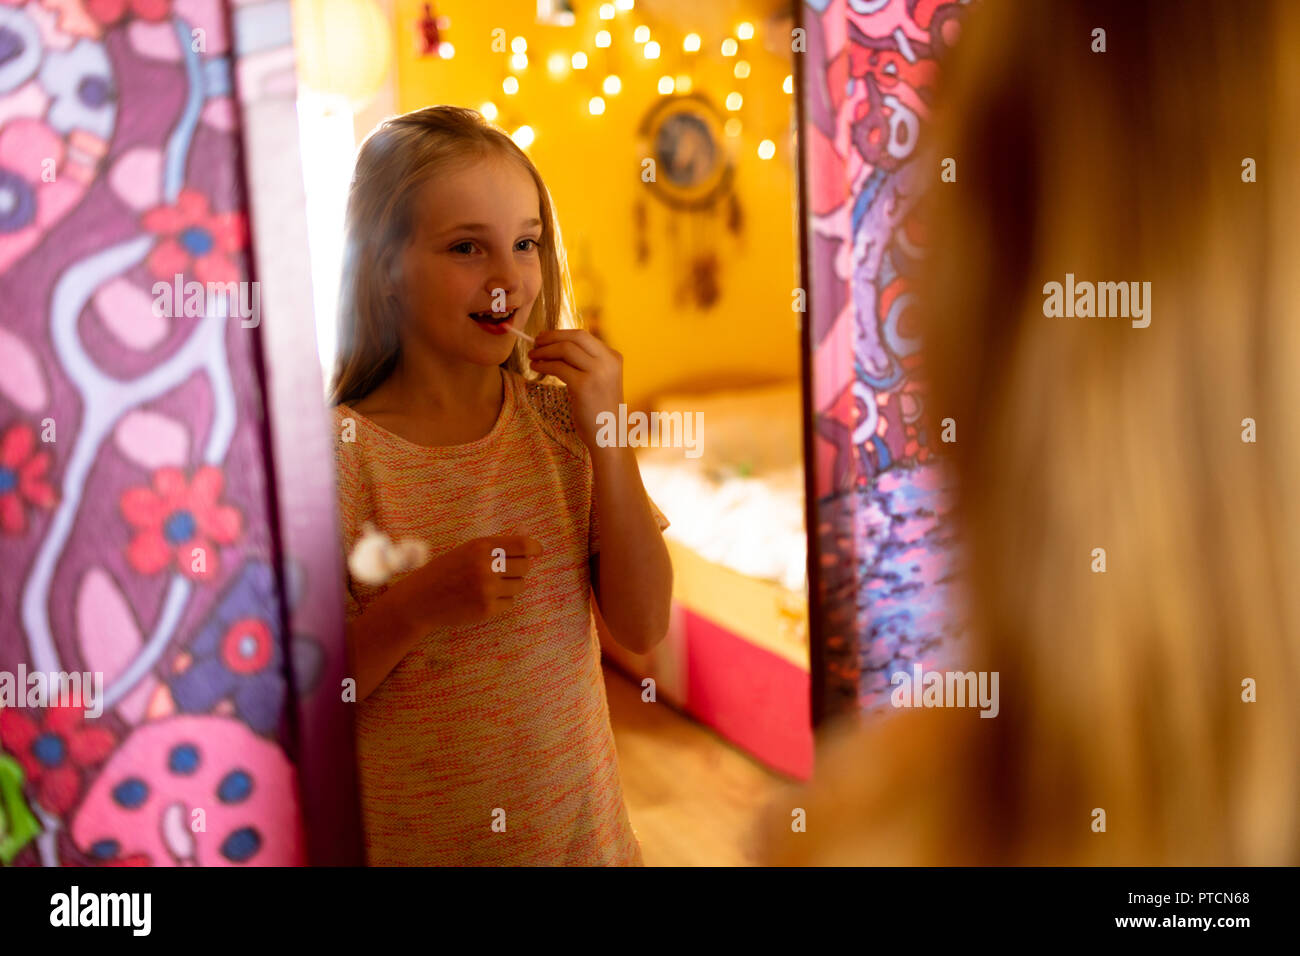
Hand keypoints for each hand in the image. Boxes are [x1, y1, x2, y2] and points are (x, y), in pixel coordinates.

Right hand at [407, 535, 542, 627]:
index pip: (523, 546)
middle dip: (519, 570)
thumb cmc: (446, 571)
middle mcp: (486, 567)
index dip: (534, 548)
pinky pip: (510, 603)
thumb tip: (530, 548)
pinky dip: (501, 601)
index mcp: (481, 547)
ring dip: (510, 586)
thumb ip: (495, 548)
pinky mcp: (487, 609)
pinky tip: (483, 599)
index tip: (538, 551)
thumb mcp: (467, 550)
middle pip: (525, 567)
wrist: (421, 600)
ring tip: (489, 586)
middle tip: (503, 572)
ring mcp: (487, 589)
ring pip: (520, 586)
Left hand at [527, 329, 623, 450]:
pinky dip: (544, 365)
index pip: (583, 336)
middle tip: (535, 342)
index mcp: (613, 357)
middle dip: (551, 336)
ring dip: (544, 350)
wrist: (610, 436)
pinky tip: (536, 368)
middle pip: (575, 337)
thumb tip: (557, 347)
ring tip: (532, 356)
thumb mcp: (600, 380)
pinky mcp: (584, 386)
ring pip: (565, 349)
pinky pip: (558, 367)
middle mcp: (608, 361)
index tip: (545, 338)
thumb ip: (587, 363)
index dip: (561, 334)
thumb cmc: (600, 411)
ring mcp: (597, 373)